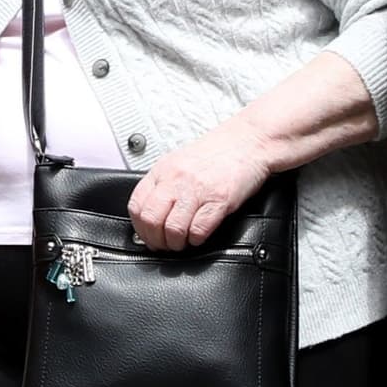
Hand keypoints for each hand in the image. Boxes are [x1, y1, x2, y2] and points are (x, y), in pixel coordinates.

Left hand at [127, 123, 270, 251]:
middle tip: (164, 245)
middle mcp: (177, 179)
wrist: (249, 141)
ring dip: (176, 244)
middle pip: (151, 220)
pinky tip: (199, 236)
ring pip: (173, 229)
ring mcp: (198, 190)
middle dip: (156, 241)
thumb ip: (164, 185)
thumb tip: (151, 213)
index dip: (140, 228)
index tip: (147, 236)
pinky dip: (196, 240)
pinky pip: (199, 230)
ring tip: (182, 243)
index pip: (137, 206)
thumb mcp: (180, 162)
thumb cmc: (218, 153)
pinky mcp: (219, 200)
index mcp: (164, 170)